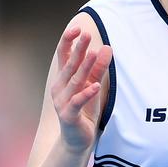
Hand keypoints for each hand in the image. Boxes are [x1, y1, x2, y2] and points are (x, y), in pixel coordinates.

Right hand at [51, 26, 112, 152]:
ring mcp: (62, 101)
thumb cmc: (85, 109)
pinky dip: (87, 93)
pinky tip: (96, 86)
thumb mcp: (94, 85)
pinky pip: (78, 102)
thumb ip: (99, 68)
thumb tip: (107, 47)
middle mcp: (60, 87)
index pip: (63, 55)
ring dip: (85, 66)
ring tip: (94, 53)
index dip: (68, 41)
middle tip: (86, 33)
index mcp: (63, 78)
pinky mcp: (69, 115)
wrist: (78, 139)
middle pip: (70, 64)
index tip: (77, 28)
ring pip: (75, 81)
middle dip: (78, 48)